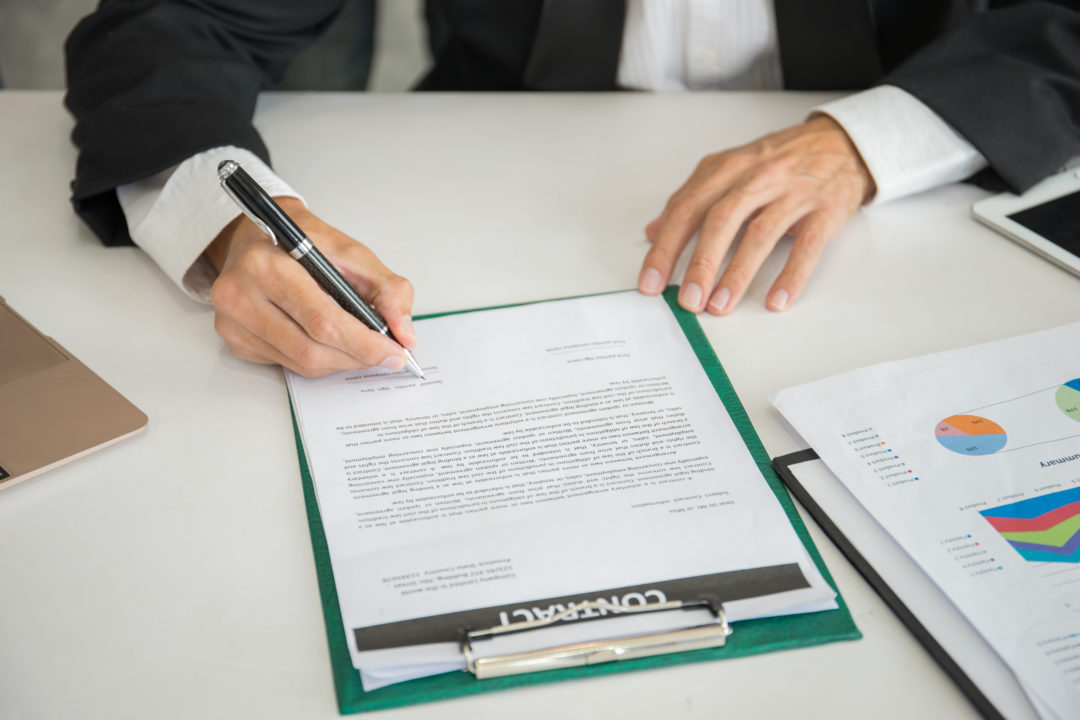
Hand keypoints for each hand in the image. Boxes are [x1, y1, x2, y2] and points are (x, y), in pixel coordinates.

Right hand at [205, 198, 415, 376]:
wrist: (257, 235)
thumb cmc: (303, 241)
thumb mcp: (351, 252)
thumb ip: (387, 289)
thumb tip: (404, 333)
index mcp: (268, 264)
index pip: (324, 321)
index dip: (365, 343)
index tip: (395, 352)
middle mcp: (241, 294)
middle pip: (312, 348)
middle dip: (358, 356)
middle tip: (386, 354)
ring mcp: (232, 321)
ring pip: (301, 362)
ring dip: (341, 361)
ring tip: (361, 347)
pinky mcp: (234, 338)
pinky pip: (287, 363)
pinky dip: (318, 359)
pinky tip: (329, 342)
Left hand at [637, 115, 873, 314]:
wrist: (841, 141)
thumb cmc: (777, 161)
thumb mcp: (729, 170)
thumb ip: (691, 198)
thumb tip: (652, 230)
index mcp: (727, 169)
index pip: (687, 208)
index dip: (666, 247)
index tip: (650, 282)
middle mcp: (757, 177)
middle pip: (721, 220)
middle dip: (700, 264)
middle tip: (687, 300)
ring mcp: (793, 192)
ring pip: (760, 234)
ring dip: (737, 274)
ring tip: (719, 306)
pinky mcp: (826, 209)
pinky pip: (807, 246)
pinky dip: (791, 276)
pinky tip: (776, 301)